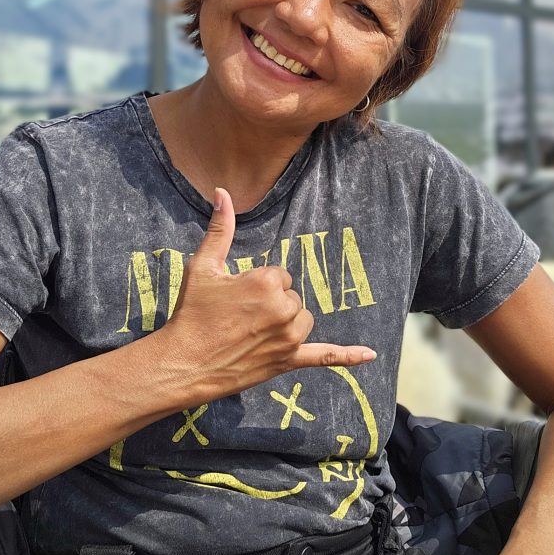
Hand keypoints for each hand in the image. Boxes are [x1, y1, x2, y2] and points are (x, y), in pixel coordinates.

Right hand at [159, 187, 375, 402]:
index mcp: (266, 282)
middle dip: (271, 303)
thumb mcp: (203, 266)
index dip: (258, 285)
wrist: (184, 362)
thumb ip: (220, 228)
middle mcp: (283, 308)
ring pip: (303, 319)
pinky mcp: (289, 360)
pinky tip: (370, 355)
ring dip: (287, 322)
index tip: (236, 297)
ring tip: (254, 330)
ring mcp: (288, 337)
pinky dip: (347, 356)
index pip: (279, 275)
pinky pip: (325, 356)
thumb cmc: (192, 312)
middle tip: (240, 316)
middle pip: (292, 296)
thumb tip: (222, 191)